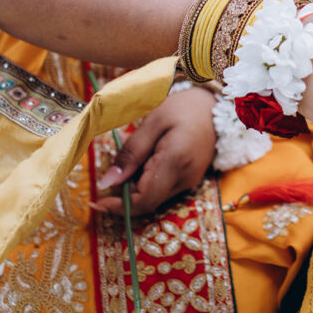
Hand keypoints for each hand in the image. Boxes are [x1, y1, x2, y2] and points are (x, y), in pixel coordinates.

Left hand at [95, 87, 217, 216]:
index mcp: (175, 162)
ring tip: (132, 149)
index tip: (96, 201)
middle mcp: (184, 179)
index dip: (118, 206)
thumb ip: (131, 152)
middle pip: (146, 200)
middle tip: (115, 160)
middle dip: (124, 189)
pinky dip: (146, 176)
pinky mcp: (189, 179)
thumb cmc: (183, 108)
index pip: (144, 200)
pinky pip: (162, 186)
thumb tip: (107, 182)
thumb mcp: (153, 122)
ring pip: (153, 194)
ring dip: (134, 180)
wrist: (216, 106)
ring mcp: (189, 181)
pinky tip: (146, 152)